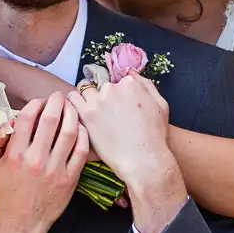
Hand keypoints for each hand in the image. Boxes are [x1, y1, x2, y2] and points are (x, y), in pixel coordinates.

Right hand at [0, 93, 88, 232]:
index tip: (39, 101)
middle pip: (51, 120)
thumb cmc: (5, 194)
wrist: (22, 222)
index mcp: (15, 154)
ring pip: (69, 132)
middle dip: (56, 102)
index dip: (35, 103)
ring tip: (72, 107)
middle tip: (59, 96)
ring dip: (72, 114)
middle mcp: (36, 159)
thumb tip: (2, 121)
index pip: (27, 118)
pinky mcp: (70, 178)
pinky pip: (81, 151)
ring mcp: (55, 169)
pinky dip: (83, 136)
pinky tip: (81, 128)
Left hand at [67, 70, 176, 190]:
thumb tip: (130, 73)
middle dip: (102, 97)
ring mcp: (98, 101)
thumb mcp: (161, 105)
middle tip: (106, 114)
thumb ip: (146, 85)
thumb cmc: (155, 135)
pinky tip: (79, 114)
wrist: (143, 159)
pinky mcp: (86, 115)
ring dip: (86, 98)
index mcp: (130, 84)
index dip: (118, 94)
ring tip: (90, 112)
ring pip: (84, 90)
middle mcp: (113, 89)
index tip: (118, 107)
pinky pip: (72, 99)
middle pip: (101, 86)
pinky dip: (73, 103)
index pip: (118, 81)